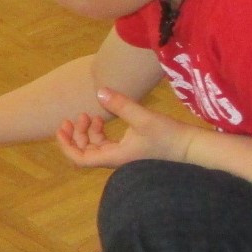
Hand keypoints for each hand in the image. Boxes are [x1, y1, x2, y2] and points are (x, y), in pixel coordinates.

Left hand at [54, 88, 194, 168]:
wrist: (190, 147)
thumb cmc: (168, 135)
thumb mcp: (143, 117)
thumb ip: (120, 104)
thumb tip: (99, 92)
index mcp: (114, 157)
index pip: (80, 159)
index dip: (66, 145)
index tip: (62, 128)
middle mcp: (115, 159)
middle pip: (84, 152)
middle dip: (75, 135)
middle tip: (74, 117)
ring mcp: (121, 155)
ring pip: (94, 147)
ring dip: (87, 132)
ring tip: (89, 115)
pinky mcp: (129, 150)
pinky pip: (105, 143)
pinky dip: (99, 132)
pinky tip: (101, 119)